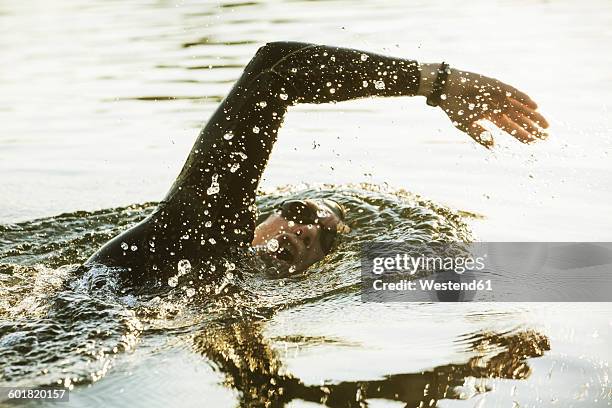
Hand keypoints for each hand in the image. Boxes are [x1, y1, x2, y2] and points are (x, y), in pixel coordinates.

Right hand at [419, 64, 548, 147]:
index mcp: (492, 116)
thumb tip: (493, 147)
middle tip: (546, 136)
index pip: (511, 127)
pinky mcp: (497, 86)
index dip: (522, 135)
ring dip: (533, 115)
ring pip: (520, 107)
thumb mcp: (466, 126)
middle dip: (533, 127)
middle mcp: (499, 106)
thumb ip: (479, 136)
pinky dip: (524, 99)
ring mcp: (499, 96)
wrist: (445, 90)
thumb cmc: (453, 107)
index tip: (534, 143)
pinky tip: (535, 106)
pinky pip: (513, 93)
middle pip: (520, 118)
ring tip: (546, 125)